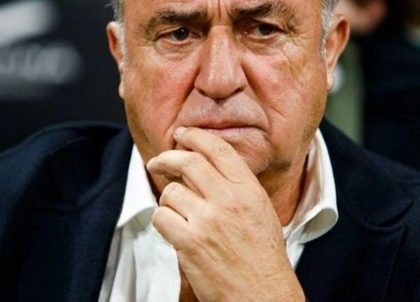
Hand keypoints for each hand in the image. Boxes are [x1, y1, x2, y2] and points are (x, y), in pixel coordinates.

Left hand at [147, 127, 304, 300]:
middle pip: (188, 162)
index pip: (218, 149)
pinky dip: (163, 222)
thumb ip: (237, 187)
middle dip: (166, 158)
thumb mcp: (261, 211)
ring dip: (169, 202)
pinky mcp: (190, 242)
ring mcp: (208, 221)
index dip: (194, 136)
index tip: (181, 134)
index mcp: (249, 190)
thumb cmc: (262, 258)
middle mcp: (229, 200)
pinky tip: (174, 231)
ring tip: (178, 215)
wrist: (262, 295)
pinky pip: (162, 217)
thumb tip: (207, 166)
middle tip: (157, 161)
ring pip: (171, 192)